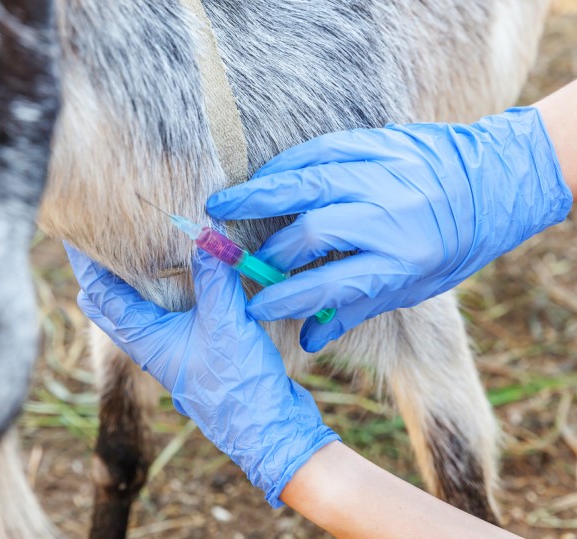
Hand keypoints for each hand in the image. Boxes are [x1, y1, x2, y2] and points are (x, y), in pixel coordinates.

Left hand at [65, 244, 339, 506]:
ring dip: (128, 284)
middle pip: (110, 305)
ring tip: (125, 256)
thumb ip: (213, 278)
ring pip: (137, 311)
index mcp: (144, 339)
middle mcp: (150, 345)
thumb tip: (204, 234)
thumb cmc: (237, 383)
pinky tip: (176, 282)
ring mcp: (171, 350)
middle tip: (91, 242)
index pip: (102, 294)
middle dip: (100, 274)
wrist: (264, 429)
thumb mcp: (224, 322)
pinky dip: (159, 294)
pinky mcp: (194, 352)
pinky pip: (164, 316)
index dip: (87, 264)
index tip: (71, 236)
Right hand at [207, 107, 571, 351]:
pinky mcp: (381, 143)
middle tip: (242, 260)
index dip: (286, 299)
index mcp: (403, 261)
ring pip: (310, 183)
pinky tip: (264, 176)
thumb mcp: (414, 288)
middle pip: (314, 233)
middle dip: (271, 250)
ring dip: (261, 195)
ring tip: (224, 203)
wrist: (495, 184)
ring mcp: (385, 175)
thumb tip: (309, 338)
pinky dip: (288, 163)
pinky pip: (323, 150)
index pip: (330, 285)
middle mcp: (392, 217)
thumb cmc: (451, 246)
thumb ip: (356, 308)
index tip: (255, 306)